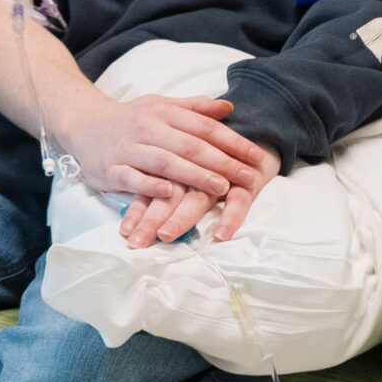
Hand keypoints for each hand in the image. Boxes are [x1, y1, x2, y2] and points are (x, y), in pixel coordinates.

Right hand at [62, 93, 271, 204]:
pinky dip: (152, 186)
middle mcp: (147, 128)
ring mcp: (128, 149)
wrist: (82, 124)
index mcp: (163, 112)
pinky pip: (133, 179)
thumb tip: (229, 108)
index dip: (232, 141)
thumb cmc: (130, 118)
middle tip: (248, 176)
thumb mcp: (161, 106)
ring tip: (221, 187)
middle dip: (222, 162)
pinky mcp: (111, 170)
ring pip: (165, 162)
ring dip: (194, 175)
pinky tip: (171, 192)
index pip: (204, 126)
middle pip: (189, 145)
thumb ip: (195, 108)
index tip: (256, 156)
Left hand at [120, 142, 282, 247]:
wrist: (255, 141)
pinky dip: (230, 217)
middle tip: (138, 240)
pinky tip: (220, 235)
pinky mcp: (247, 183)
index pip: (153, 188)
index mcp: (179, 164)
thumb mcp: (187, 171)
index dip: (139, 209)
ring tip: (166, 236)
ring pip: (198, 197)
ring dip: (182, 218)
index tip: (125, 231)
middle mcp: (196, 171)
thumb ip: (160, 185)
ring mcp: (221, 177)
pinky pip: (238, 201)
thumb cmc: (215, 159)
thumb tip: (130, 217)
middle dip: (152, 218)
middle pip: (170, 195)